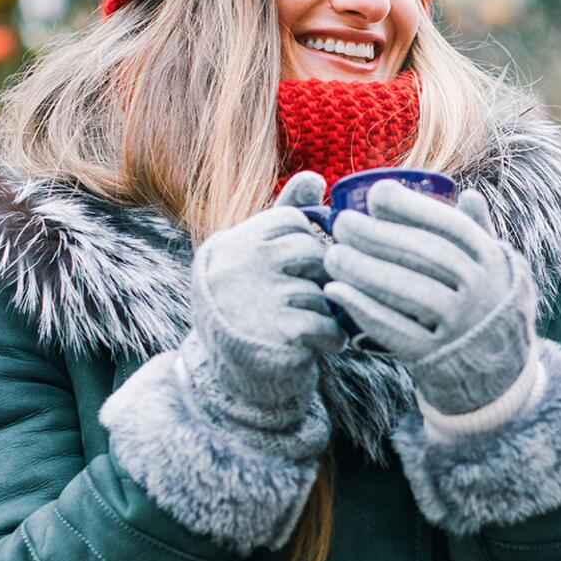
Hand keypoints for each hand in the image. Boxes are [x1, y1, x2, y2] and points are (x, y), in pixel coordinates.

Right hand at [186, 171, 343, 428]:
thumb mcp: (258, 261)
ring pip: (322, 289)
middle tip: (308, 303)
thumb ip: (284, 217)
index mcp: (233, 243)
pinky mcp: (277, 334)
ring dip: (326, 312)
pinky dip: (331, 339)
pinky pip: (327, 324)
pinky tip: (315, 345)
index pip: (294, 221)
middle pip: (312, 252)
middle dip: (320, 280)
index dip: (307, 247)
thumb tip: (313, 176)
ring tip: (308, 326)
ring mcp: (256, 298)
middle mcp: (238, 265)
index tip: (297, 273)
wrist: (229, 384)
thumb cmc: (250, 312)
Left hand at [322, 182, 536, 416]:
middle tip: (342, 223)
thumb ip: (481, 234)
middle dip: (379, 236)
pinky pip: (395, 330)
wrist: (499, 376)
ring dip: (365, 271)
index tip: (375, 193)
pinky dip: (363, 310)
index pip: (451, 228)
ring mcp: (460, 326)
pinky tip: (336, 292)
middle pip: (426, 256)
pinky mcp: (435, 356)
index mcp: (493, 263)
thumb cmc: (490, 310)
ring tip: (333, 255)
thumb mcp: (499, 271)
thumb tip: (470, 194)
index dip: (412, 208)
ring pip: (409, 292)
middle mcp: (481, 292)